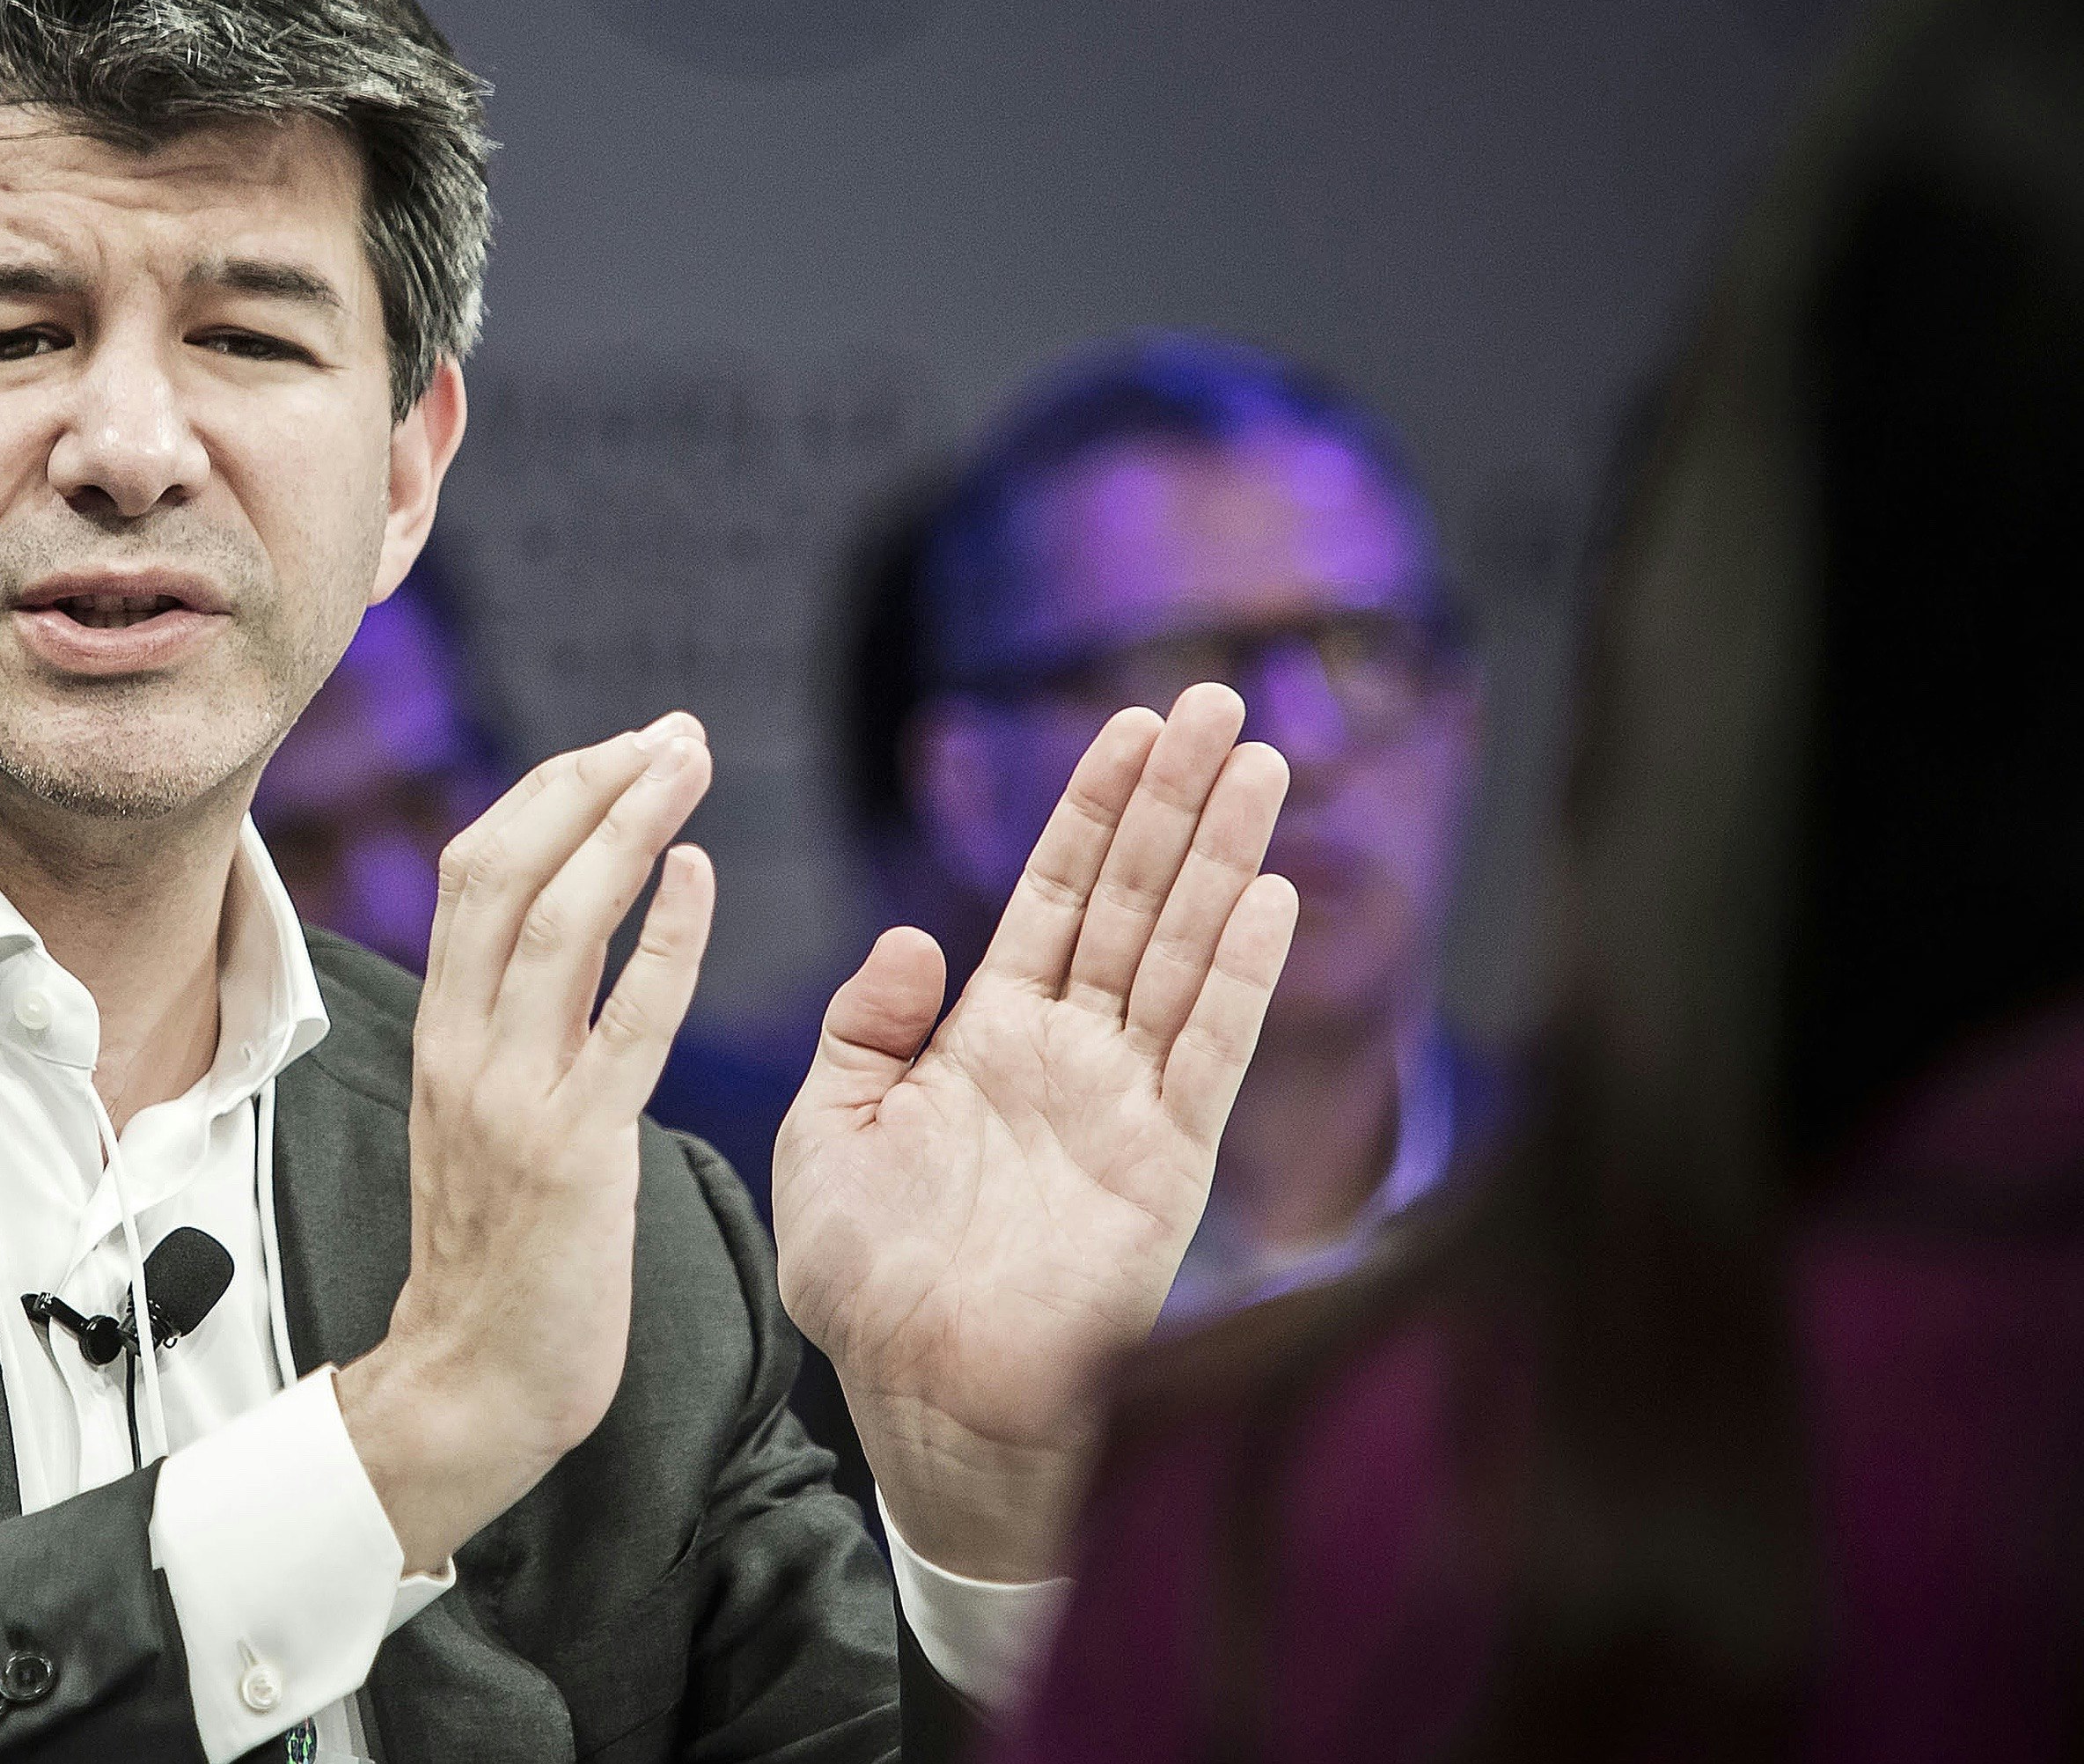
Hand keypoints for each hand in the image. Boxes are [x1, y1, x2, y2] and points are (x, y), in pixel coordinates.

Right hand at [338, 715, 716, 1574]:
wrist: (468, 1383)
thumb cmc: (496, 1257)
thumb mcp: (482, 1114)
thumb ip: (513, 1028)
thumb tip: (564, 940)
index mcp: (442, 1033)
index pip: (477, 872)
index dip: (550, 795)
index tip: (621, 748)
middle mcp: (465, 1047)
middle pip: (507, 870)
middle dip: (589, 783)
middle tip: (673, 734)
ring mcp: (513, 1097)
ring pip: (558, 924)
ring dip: (629, 828)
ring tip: (689, 763)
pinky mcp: (572, 1153)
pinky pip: (622, 1024)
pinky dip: (660, 939)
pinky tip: (697, 876)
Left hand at [774, 684, 1294, 1578]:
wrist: (918, 1398)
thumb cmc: (867, 1278)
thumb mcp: (831, 1126)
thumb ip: (864, 1024)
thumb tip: (913, 934)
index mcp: (987, 1036)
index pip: (1054, 895)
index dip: (1094, 809)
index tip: (1131, 724)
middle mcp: (1069, 1055)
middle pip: (1135, 901)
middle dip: (1175, 801)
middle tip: (1217, 701)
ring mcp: (1124, 1106)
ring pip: (1181, 953)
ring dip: (1222, 858)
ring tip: (1261, 763)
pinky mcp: (1163, 1168)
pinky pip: (1205, 1054)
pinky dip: (1237, 978)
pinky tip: (1267, 897)